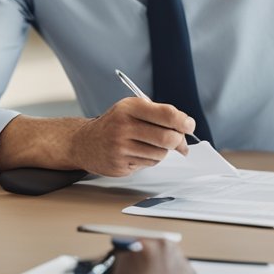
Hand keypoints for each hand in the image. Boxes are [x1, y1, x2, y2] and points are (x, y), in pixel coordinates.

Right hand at [70, 97, 194, 176]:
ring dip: (163, 152)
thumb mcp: (132, 109)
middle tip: (181, 143)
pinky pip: (149, 164)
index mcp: (129, 108)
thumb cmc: (115, 124)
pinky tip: (138, 153)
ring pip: (160, 154)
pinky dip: (150, 159)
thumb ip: (157, 114)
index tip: (189, 125)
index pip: (167, 114)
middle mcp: (124, 126)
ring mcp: (120, 147)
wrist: (84, 142)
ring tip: (150, 145)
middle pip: (167, 138)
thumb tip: (185, 128)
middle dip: (179, 141)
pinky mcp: (120, 165)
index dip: (183, 121)